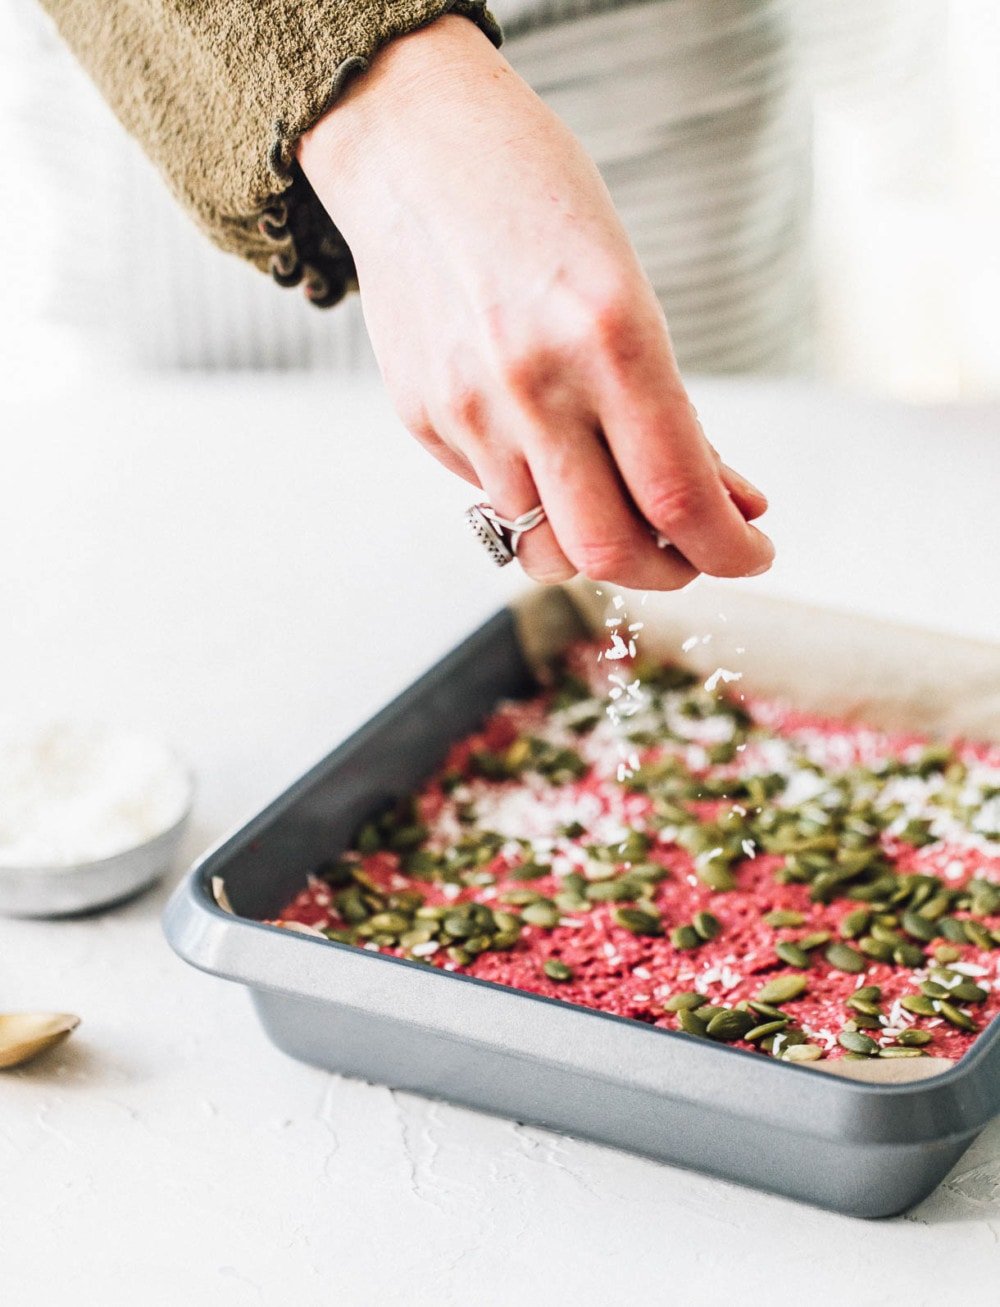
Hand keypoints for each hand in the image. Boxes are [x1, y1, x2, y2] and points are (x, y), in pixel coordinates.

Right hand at [298, 16, 773, 587]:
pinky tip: (546, 447)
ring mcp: (468, 411)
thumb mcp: (632, 292)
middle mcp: (533, 384)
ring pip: (543, 544)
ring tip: (620, 505)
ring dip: (597, 545)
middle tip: (689, 552)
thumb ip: (671, 410)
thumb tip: (732, 502)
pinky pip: (493, 501)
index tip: (750, 552)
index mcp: (610, 336)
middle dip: (666, 572)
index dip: (727, 549)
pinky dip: (538, 499)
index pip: (679, 496)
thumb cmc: (538, 201)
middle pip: (607, 550)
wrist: (413, 149)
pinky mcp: (424, 421)